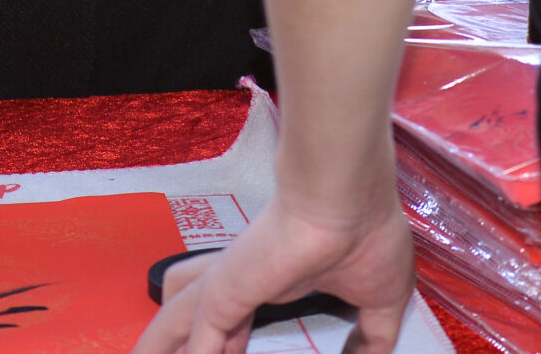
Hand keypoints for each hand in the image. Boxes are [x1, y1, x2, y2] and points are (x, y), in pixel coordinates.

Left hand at [130, 191, 417, 353]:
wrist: (348, 201)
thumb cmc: (367, 235)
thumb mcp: (380, 301)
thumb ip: (371, 338)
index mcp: (276, 280)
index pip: (237, 317)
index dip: (228, 344)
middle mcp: (243, 281)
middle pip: (192, 318)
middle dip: (173, 343)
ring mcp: (228, 285)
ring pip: (178, 322)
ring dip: (160, 345)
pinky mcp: (222, 294)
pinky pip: (198, 340)